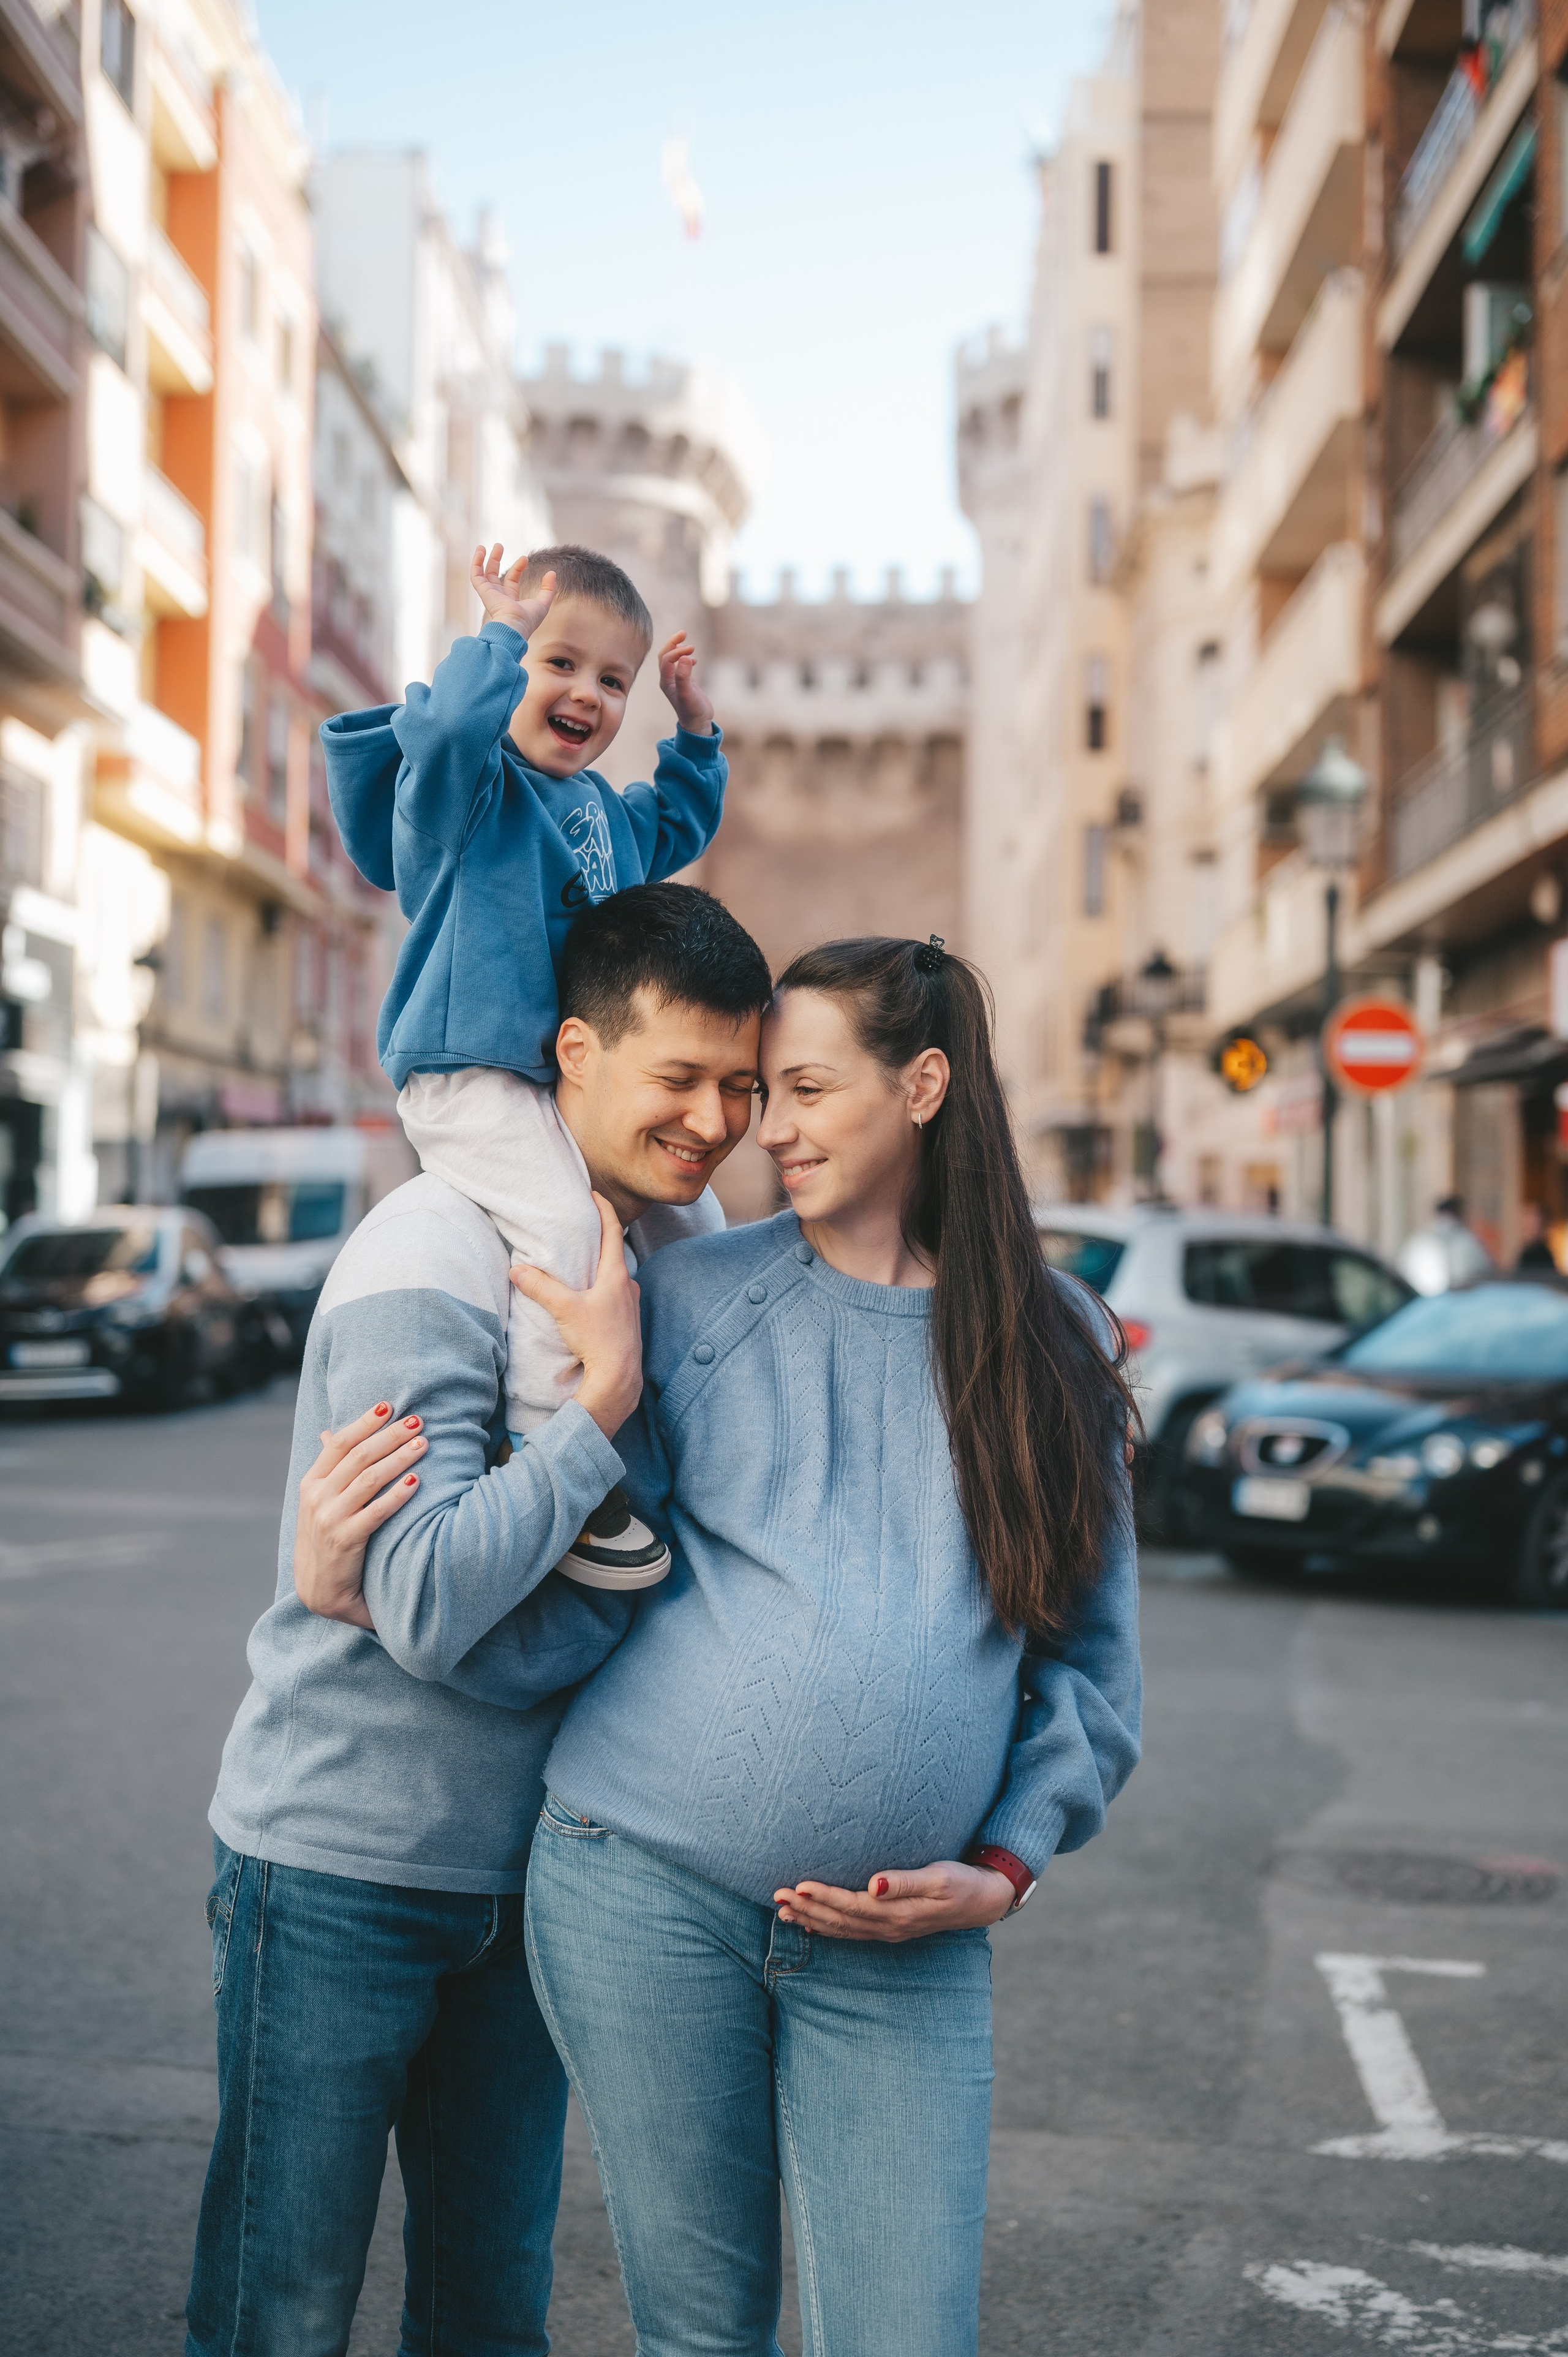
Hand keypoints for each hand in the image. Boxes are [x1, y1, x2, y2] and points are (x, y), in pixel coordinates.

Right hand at [294, 1402, 426, 1627]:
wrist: (319, 1591)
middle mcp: (317, 1498)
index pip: (339, 1443)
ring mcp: (329, 1519)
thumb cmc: (326, 1539)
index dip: (365, 1422)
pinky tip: (417, 1481)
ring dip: (399, 1458)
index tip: (389, 1405)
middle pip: (358, 1456)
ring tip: (424, 1444)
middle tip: (418, 1421)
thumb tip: (330, 1432)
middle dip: (390, 1435)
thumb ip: (329, 1469)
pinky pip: (376, 1512)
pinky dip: (397, 1494)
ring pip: (369, 1479)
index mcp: (311, 1483)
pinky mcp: (345, 1541)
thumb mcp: (320, 1502)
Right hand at [471, 544, 556, 639]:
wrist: (515, 625)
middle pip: (494, 575)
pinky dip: (476, 563)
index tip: (525, 558)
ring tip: (485, 545)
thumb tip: (552, 573)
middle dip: (496, 560)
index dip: (517, 567)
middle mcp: (498, 597)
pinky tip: (480, 551)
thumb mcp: (544, 602)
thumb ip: (549, 588)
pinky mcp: (483, 591)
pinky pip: (476, 575)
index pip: (512, 580)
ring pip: (483, 574)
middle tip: (499, 546)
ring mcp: (490, 594)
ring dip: (483, 559)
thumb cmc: (529, 619)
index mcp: (510, 600)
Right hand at [510, 1193, 642, 1438]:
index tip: (593, 1192)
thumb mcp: (564, 1310)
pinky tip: (587, 1295)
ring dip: (599, 1264)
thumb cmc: (598, 1341)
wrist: (619, 1379)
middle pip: (614, 1250)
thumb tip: (517, 1270)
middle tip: (582, 1224)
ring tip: (580, 1259)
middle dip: (599, 1235)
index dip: (604, 1207)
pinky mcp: (626, 1320)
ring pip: (613, 1274)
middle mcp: (628, 1285)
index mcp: (617, 1274)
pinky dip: (601, 1285)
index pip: (613, 1229)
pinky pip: (613, 1293)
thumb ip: (540, 1287)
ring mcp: (629, 1304)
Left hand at [658, 630, 713, 733]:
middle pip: (664, 655)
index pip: (666, 659)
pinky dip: (685, 657)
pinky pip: (679, 664)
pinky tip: (693, 659)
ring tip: (689, 644)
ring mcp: (675, 680)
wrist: (698, 723)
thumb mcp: (688, 695)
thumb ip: (684, 677)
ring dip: (678, 648)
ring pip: (671, 658)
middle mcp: (668, 679)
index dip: (677, 651)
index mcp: (666, 681)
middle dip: (673, 643)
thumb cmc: (693, 711)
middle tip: (683, 633)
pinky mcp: (683, 681)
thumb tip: (684, 657)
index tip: (691, 649)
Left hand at [772, 1862, 1016, 1942]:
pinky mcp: (890, 1927)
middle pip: (839, 1921)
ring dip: (811, 1919)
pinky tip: (811, 1924)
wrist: (983, 1900)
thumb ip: (905, 1881)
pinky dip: (828, 1928)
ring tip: (784, 1909)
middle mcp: (888, 1926)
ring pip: (841, 1928)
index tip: (799, 1885)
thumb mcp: (939, 1876)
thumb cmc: (962, 1881)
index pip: (851, 1906)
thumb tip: (874, 1884)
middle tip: (778, 1895)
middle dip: (807, 1908)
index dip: (824, 1897)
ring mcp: (888, 1931)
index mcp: (898, 1913)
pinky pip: (851, 1931)